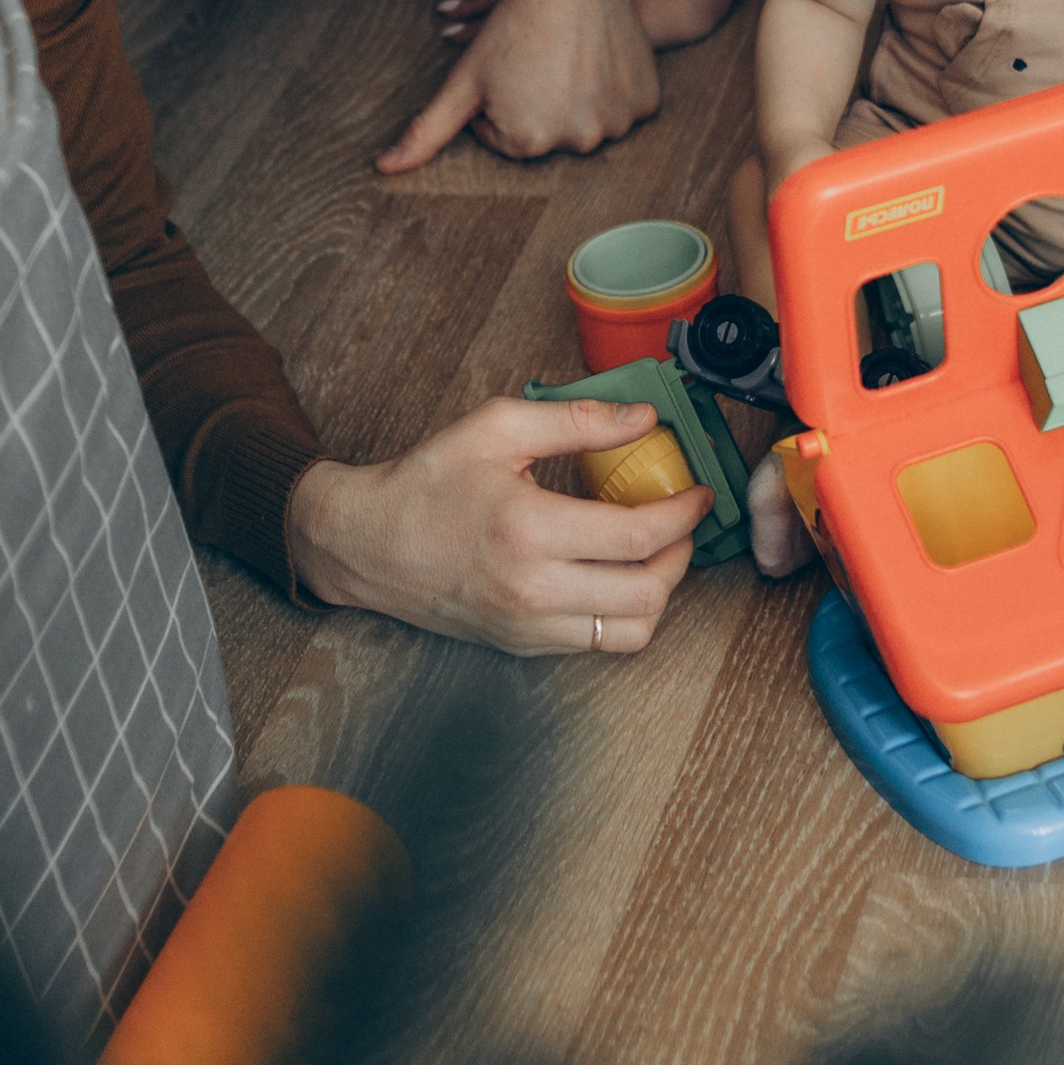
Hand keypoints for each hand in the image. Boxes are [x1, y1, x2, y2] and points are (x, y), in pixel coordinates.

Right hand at [285, 396, 707, 649]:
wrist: (365, 542)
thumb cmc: (425, 482)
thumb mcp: (496, 427)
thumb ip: (577, 421)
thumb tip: (644, 419)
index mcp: (529, 529)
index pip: (639, 536)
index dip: (684, 514)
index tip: (698, 493)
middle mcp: (532, 589)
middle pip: (647, 594)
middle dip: (681, 557)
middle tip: (682, 525)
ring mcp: (527, 625)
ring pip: (630, 632)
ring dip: (658, 594)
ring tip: (655, 556)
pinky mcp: (521, 644)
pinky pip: (595, 643)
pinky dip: (622, 615)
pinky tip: (615, 577)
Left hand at [378, 0, 659, 173]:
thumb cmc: (513, 24)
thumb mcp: (462, 79)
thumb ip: (425, 132)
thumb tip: (384, 169)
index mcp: (529, 142)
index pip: (505, 136)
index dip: (499, 100)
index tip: (508, 68)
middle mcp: (578, 142)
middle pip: (548, 133)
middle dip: (538, 103)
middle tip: (537, 60)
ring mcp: (617, 123)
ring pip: (587, 120)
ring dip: (577, 96)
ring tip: (567, 56)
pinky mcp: (646, 103)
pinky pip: (623, 106)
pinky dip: (612, 87)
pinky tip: (599, 57)